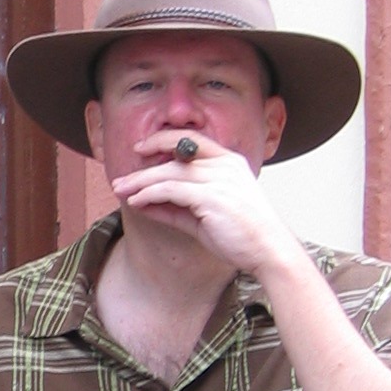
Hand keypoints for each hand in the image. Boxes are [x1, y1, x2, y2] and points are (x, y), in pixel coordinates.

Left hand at [111, 128, 298, 278]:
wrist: (268, 251)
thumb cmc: (242, 235)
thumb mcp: (206, 215)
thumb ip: (179, 206)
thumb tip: (147, 203)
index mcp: (230, 162)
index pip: (192, 140)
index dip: (163, 141)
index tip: (141, 149)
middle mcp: (225, 165)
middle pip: (175, 156)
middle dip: (144, 167)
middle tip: (121, 178)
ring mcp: (219, 179)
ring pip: (169, 173)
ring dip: (141, 182)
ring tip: (121, 190)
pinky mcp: (211, 197)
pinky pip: (171, 190)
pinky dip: (150, 194)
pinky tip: (136, 202)